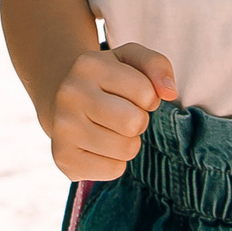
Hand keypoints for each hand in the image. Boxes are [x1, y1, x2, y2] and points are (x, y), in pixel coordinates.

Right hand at [44, 43, 176, 181]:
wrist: (62, 103)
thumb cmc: (106, 81)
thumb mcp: (130, 60)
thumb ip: (157, 65)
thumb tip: (169, 92)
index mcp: (89, 65)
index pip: (146, 93)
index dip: (149, 98)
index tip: (133, 96)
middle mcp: (70, 94)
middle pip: (134, 123)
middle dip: (139, 121)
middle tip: (123, 115)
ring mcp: (63, 127)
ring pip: (126, 149)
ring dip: (128, 143)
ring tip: (111, 130)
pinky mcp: (64, 158)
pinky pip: (112, 170)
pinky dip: (114, 162)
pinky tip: (100, 148)